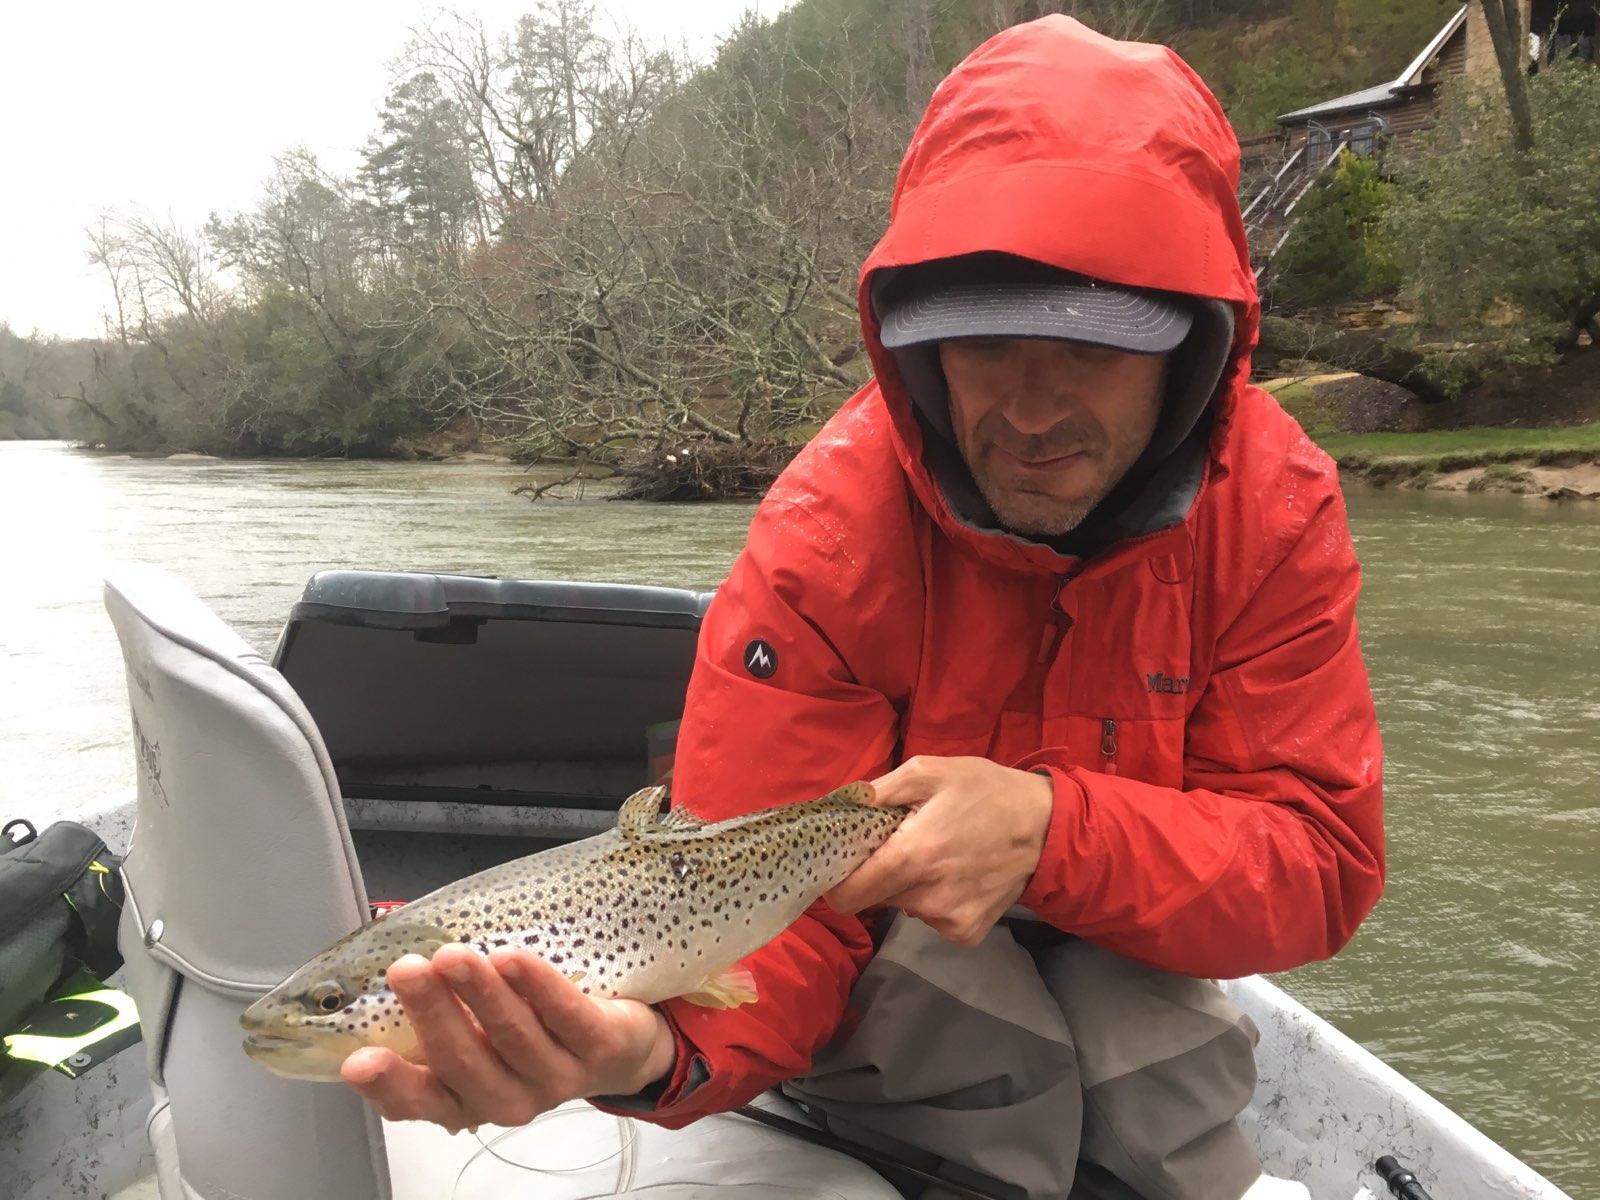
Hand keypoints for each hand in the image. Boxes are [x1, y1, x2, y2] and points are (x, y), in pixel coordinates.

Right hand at [340, 943, 675, 1132]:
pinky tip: (512, 958)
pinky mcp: (599, 1047)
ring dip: (480, 993)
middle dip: (432, 1013)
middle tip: (407, 969)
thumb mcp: (478, 1037)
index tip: (359, 1061)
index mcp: (465, 1098)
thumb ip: (435, 1020)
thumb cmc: (533, 1033)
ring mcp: (555, 1078)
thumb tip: (386, 971)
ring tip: (453, 956)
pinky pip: (564, 1014)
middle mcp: (506, 1098)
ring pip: (512, 1035)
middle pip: (464, 1061)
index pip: (419, 1100)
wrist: (620, 1048)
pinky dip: (536, 985)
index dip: (389, 1084)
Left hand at [826, 755, 1053, 946]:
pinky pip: (932, 917)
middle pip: (875, 898)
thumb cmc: (984, 791)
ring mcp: (948, 920)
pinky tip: (957, 875)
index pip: (847, 897)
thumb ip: (877, 791)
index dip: (838, 881)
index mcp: (911, 857)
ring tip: (938, 854)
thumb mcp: (928, 771)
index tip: (845, 863)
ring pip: (904, 906)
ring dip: (910, 884)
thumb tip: (837, 807)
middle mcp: (926, 898)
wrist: (1046, 827)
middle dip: (879, 874)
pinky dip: (936, 898)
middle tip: (903, 844)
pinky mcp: (966, 933)